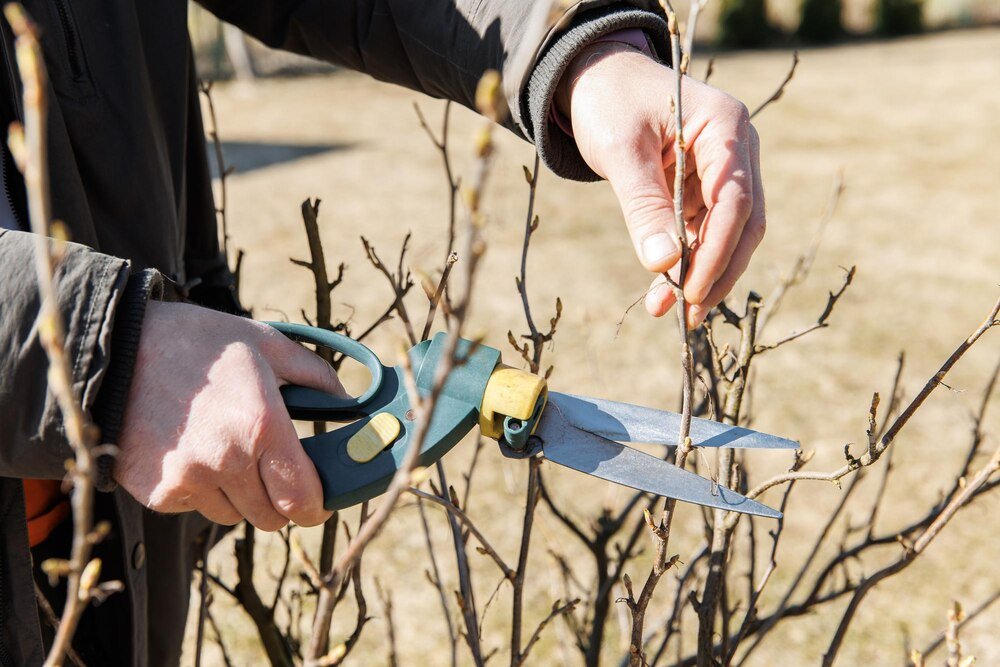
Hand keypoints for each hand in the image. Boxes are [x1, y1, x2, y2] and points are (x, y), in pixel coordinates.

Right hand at [116, 301, 342, 529]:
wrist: (117, 350)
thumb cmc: (198, 343)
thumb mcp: (266, 344)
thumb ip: (315, 375)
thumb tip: (349, 402)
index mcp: (262, 426)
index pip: (303, 498)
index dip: (318, 507)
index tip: (320, 502)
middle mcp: (228, 461)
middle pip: (272, 518)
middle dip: (281, 502)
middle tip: (276, 475)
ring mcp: (189, 480)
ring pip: (234, 516)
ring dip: (241, 496)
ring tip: (228, 452)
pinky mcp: (158, 492)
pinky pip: (195, 507)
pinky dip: (202, 490)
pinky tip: (193, 451)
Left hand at [557, 43, 764, 327]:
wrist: (597, 81)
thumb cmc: (609, 102)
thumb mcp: (621, 151)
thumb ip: (643, 205)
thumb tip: (663, 264)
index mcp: (725, 126)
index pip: (735, 201)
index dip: (717, 251)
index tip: (691, 290)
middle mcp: (736, 149)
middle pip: (743, 224)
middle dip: (717, 272)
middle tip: (688, 314)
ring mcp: (722, 171)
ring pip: (725, 235)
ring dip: (699, 275)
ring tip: (666, 310)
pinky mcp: (703, 189)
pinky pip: (702, 233)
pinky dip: (686, 263)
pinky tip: (662, 292)